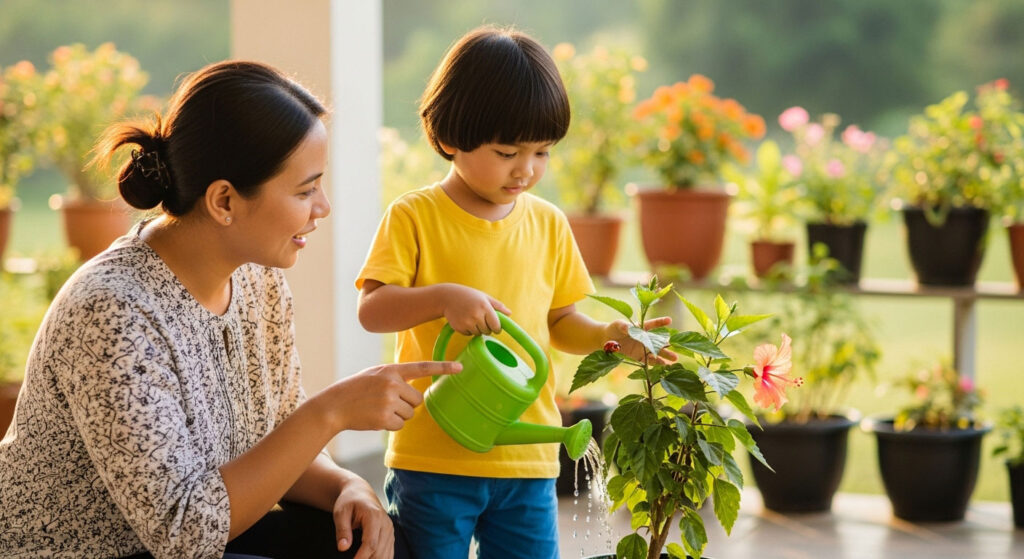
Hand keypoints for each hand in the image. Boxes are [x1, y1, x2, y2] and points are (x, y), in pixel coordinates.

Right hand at [323, 361, 460, 431]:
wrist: (333, 405)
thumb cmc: (355, 390)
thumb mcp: (375, 374)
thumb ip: (395, 377)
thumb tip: (416, 392)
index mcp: (391, 369)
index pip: (422, 367)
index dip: (443, 368)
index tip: (461, 368)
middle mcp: (392, 383)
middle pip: (417, 399)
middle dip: (406, 404)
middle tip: (385, 403)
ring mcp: (389, 400)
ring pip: (409, 413)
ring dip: (397, 415)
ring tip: (377, 409)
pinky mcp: (384, 417)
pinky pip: (399, 425)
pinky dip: (389, 425)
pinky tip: (375, 418)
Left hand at [333, 475, 392, 557]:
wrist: (360, 493)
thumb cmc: (349, 502)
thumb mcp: (341, 512)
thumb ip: (342, 530)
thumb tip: (343, 548)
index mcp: (374, 516)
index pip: (371, 543)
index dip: (361, 557)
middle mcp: (386, 524)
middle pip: (379, 552)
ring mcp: (390, 530)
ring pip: (385, 555)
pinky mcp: (390, 536)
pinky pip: (388, 554)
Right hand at [439, 283, 511, 335]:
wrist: (447, 297)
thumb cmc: (469, 296)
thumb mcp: (484, 297)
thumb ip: (497, 306)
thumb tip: (510, 314)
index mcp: (485, 307)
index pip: (496, 326)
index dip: (497, 328)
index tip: (495, 327)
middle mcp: (476, 315)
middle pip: (488, 331)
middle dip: (486, 327)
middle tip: (480, 318)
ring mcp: (467, 322)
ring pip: (478, 334)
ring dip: (477, 329)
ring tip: (471, 318)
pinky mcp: (459, 327)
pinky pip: (469, 334)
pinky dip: (468, 330)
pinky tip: (464, 320)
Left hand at [606, 316, 676, 363]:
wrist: (607, 339)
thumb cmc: (614, 328)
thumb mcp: (618, 325)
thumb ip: (624, 326)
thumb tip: (628, 329)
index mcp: (641, 328)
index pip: (652, 324)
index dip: (660, 322)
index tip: (669, 320)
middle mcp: (645, 338)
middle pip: (658, 342)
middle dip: (667, 346)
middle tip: (676, 348)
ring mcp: (642, 348)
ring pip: (656, 352)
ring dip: (664, 356)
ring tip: (674, 360)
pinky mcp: (638, 357)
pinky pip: (648, 361)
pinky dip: (655, 363)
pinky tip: (663, 366)